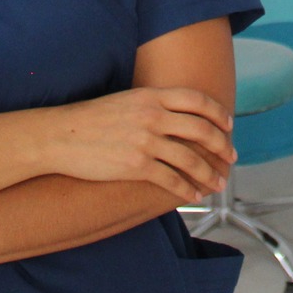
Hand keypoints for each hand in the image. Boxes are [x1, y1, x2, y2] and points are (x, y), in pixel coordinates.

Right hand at [35, 86, 235, 201]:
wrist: (60, 135)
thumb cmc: (92, 118)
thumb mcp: (127, 100)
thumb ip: (155, 105)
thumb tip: (180, 116)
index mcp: (152, 96)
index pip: (197, 100)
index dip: (218, 113)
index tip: (229, 125)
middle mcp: (153, 116)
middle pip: (201, 130)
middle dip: (222, 146)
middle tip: (231, 157)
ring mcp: (145, 141)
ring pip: (190, 159)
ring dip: (209, 173)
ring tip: (218, 184)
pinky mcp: (136, 165)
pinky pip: (170, 180)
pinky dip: (186, 190)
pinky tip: (194, 196)